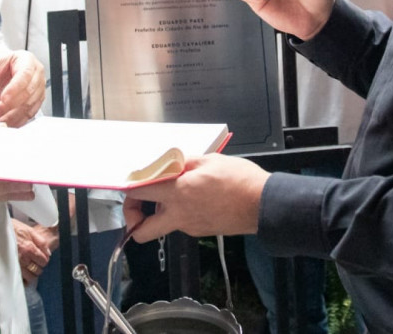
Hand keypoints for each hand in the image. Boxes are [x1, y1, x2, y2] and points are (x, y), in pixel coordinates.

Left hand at [0, 50, 44, 126]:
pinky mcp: (36, 99)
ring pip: (30, 104)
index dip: (15, 88)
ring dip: (13, 115)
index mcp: (26, 59)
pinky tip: (6, 121)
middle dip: (11, 105)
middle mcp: (36, 72)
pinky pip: (30, 112)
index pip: (25, 74)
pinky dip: (18, 119)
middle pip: (29, 91)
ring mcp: (38, 86)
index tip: (3, 99)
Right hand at [12, 219, 58, 283]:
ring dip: (32, 273)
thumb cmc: (12, 229)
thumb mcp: (29, 230)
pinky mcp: (9, 268)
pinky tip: (23, 273)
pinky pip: (20, 279)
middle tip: (35, 262)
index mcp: (29, 248)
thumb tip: (48, 253)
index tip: (41, 257)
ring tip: (30, 267)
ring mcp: (15, 265)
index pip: (43, 261)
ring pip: (30, 277)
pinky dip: (23, 279)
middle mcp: (23, 258)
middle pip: (37, 270)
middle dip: (38, 266)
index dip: (44, 259)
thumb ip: (41, 242)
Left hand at [124, 154, 269, 241]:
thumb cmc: (240, 181)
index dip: (129, 188)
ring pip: (163, 223)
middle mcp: (180, 215)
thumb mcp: (209, 160)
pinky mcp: (200, 230)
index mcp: (179, 193)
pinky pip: (181, 221)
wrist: (263, 204)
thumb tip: (169, 164)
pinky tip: (198, 195)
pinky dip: (181, 209)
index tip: (130, 182)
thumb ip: (184, 163)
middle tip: (140, 203)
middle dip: (134, 219)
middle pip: (141, 232)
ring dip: (162, 208)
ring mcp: (190, 226)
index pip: (139, 194)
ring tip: (179, 188)